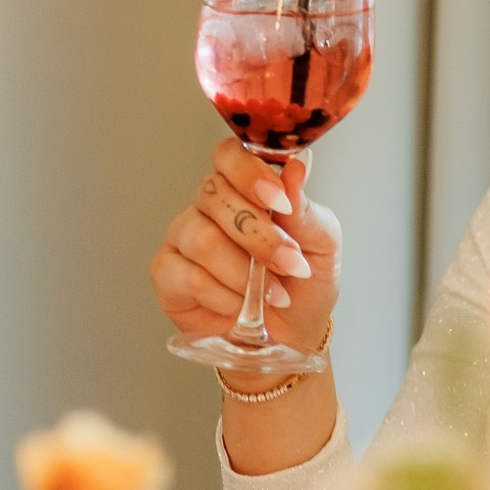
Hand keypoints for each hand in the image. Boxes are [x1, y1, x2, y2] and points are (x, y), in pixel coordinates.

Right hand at [151, 141, 342, 381]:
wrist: (291, 334)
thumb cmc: (305, 284)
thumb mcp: (322, 246)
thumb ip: (305, 208)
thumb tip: (297, 166)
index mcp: (246, 188)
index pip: (230, 155)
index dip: (249, 172)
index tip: (280, 200)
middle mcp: (209, 206)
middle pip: (215, 195)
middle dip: (260, 235)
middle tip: (292, 264)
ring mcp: (183, 237)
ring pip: (202, 238)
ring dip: (246, 272)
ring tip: (275, 294)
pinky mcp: (167, 273)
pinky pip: (190, 276)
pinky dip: (226, 295)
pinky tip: (244, 306)